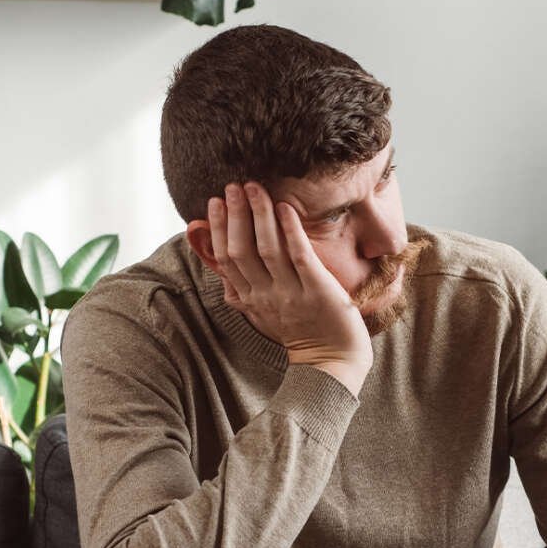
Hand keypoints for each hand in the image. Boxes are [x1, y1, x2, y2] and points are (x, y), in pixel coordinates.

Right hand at [194, 181, 372, 386]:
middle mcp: (266, 295)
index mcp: (251, 299)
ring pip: (267, 249)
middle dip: (234, 215)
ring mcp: (291, 293)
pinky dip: (291, 231)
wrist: (332, 361)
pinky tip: (286, 207)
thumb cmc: (300, 331)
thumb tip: (219, 267)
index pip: (226, 259)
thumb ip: (242, 290)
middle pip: (241, 250)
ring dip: (259, 215)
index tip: (214, 202)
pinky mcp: (317, 290)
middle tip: (231, 187)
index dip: (218, 229)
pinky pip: (300, 256)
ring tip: (254, 188)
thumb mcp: (262, 312)